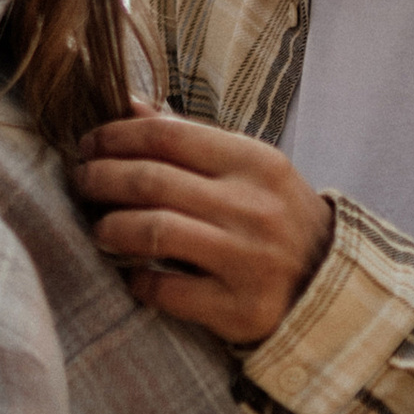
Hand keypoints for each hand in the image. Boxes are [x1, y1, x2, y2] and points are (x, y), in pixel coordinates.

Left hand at [74, 106, 334, 345]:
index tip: (90, 144)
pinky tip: (133, 274)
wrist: (331, 286)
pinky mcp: (237, 308)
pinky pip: (166, 290)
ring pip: (152, 231)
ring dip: (111, 228)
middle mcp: (253, 208)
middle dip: (100, 178)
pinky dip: (138, 280)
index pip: (168, 136)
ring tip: (101, 229)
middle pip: (151, 180)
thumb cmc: (279, 218)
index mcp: (256, 163)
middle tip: (82, 182)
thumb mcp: (250, 169)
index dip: (116, 136)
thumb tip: (130, 105)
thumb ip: (191, 140)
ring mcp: (247, 260)